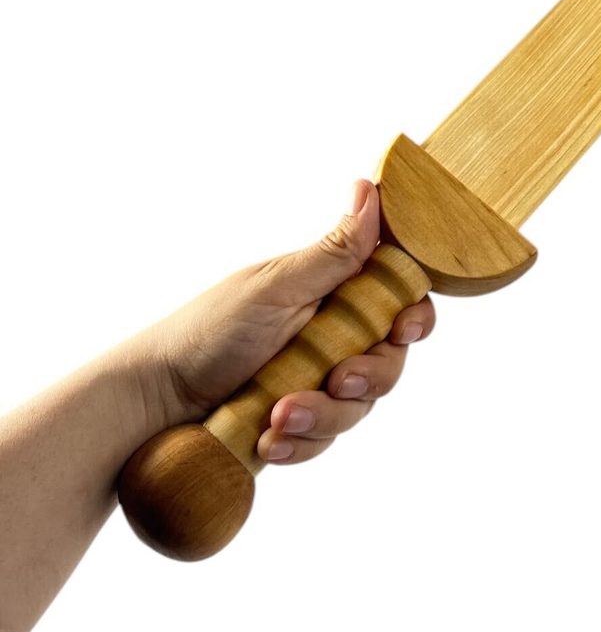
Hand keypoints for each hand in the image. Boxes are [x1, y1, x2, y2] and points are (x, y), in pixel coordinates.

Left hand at [136, 179, 434, 464]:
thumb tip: (372, 189)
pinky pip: (326, 440)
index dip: (413, 316)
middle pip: (389, 361)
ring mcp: (318, 383)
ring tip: (278, 415)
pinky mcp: (301, 423)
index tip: (403, 328)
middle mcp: (334, 338)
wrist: (156, 399)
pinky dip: (301, 443)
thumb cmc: (211, 329)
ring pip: (359, 407)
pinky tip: (270, 439)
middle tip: (337, 380)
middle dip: (368, 377)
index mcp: (333, 294)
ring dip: (324, 416)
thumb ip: (335, 252)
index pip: (398, 301)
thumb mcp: (277, 287)